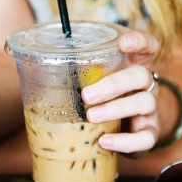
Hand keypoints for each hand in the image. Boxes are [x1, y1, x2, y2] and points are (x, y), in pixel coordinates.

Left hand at [81, 30, 159, 156]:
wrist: (130, 128)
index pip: (147, 46)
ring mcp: (151, 109)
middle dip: (114, 84)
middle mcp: (146, 84)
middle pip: (141, 75)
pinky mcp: (150, 132)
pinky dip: (125, 141)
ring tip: (91, 117)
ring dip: (115, 109)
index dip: (139, 41)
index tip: (123, 42)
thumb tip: (31, 67)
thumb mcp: (98, 81)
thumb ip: (79, 72)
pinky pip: (145, 137)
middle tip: (87, 95)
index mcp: (134, 66)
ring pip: (144, 103)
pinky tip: (104, 141)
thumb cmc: (107, 97)